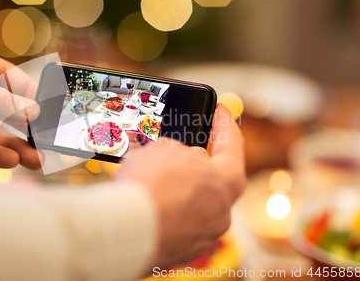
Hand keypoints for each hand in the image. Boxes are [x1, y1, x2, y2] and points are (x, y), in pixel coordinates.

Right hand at [115, 103, 245, 267]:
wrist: (126, 231)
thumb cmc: (150, 186)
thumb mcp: (163, 148)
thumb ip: (178, 150)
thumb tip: (176, 161)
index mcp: (227, 180)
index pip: (232, 144)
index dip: (224, 122)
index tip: (220, 110)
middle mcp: (221, 210)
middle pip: (212, 177)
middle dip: (194, 161)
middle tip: (177, 148)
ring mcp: (202, 234)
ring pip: (192, 201)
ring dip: (176, 188)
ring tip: (151, 176)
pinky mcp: (181, 249)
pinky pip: (176, 221)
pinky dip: (165, 209)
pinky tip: (147, 200)